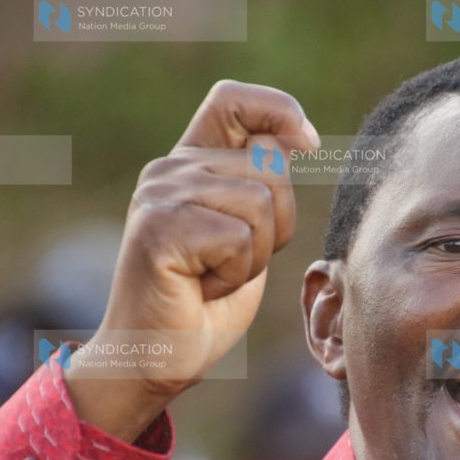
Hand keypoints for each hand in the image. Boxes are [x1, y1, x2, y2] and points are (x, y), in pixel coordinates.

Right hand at [64, 80, 319, 440]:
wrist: (152, 360)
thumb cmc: (201, 305)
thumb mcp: (245, 236)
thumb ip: (261, 186)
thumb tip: (296, 139)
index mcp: (190, 165)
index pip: (232, 100)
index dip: (278, 109)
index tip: (306, 143)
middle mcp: (169, 170)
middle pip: (271, 165)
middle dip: (277, 226)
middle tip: (230, 264)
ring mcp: (160, 196)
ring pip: (260, 202)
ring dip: (254, 257)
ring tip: (212, 277)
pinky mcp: (159, 229)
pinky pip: (239, 239)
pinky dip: (234, 277)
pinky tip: (199, 290)